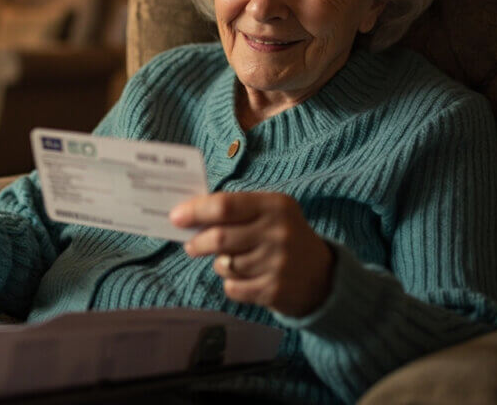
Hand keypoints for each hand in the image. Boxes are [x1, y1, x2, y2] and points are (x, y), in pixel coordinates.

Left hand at [170, 192, 332, 316]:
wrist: (322, 276)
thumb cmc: (282, 237)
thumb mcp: (268, 214)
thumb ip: (233, 211)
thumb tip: (187, 215)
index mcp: (275, 205)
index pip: (225, 206)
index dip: (195, 211)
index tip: (175, 217)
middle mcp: (279, 232)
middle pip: (219, 238)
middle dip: (197, 243)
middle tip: (191, 245)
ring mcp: (279, 263)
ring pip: (224, 265)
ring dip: (220, 264)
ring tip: (233, 261)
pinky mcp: (275, 290)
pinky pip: (232, 288)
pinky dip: (231, 284)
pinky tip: (247, 278)